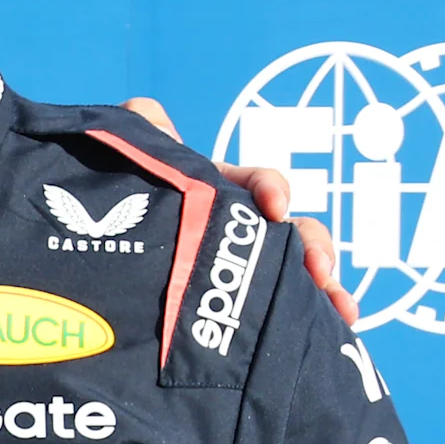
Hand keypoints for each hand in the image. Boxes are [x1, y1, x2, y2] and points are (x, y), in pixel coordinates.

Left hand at [121, 97, 356, 325]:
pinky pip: (285, 313)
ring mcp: (245, 273)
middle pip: (294, 234)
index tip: (274, 207)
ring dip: (328, 289)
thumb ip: (139, 138)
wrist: (103, 270)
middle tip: (320, 270)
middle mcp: (241, 232)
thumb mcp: (129, 174)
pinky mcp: (243, 311)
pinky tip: (338, 328)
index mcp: (220, 195)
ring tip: (342, 309)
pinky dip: (316, 319)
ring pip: (298, 276)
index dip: (270, 189)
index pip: (258, 184)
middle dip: (315, 247)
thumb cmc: (121, 213)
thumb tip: (152, 115)